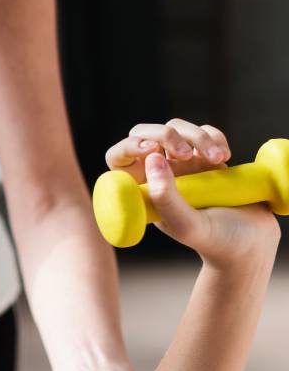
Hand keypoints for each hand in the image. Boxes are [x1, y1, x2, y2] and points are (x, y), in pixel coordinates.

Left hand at [105, 119, 280, 264]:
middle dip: (164, 134)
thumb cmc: (216, 240)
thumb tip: (152, 158)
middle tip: (186, 155)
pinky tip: (224, 156)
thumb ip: (166, 197)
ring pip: (176, 127)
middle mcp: (158, 174)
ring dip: (196, 137)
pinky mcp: (207, 156)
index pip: (118, 159)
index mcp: (144, 190)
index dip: (128, 147)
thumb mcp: (187, 225)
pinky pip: (204, 132)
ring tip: (217, 159)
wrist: (253, 242)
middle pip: (144, 133)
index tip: (152, 151)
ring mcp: (183, 163)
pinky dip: (214, 137)